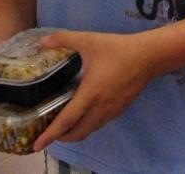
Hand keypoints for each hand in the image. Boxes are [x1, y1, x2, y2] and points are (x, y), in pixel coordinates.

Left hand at [33, 29, 157, 149]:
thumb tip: (43, 41)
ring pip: (90, 130)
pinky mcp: (120, 109)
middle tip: (49, 131)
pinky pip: (100, 124)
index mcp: (90, 94)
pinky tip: (85, 113)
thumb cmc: (117, 49)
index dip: (50, 134)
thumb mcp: (89, 40)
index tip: (37, 145)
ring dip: (76, 132)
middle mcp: (100, 108)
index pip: (66, 121)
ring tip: (65, 124)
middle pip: (78, 133)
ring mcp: (111, 111)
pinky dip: (88, 125)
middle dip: (62, 137)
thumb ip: (64, 39)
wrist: (148, 56)